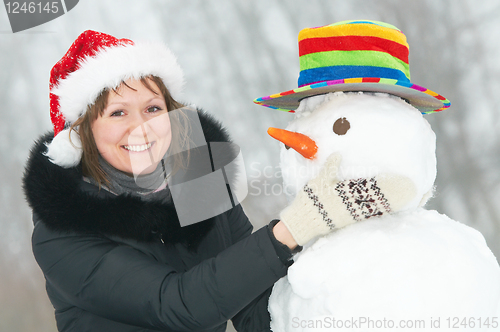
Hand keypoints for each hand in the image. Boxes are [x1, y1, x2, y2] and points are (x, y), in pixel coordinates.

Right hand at [280, 154, 415, 244]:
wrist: (304, 222)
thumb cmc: (311, 201)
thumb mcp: (319, 181)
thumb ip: (330, 167)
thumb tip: (338, 154)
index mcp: (350, 193)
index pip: (375, 188)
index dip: (392, 184)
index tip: (405, 179)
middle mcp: (357, 205)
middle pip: (384, 200)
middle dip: (402, 196)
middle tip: (420, 189)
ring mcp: (356, 214)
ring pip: (382, 208)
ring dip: (397, 204)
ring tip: (413, 199)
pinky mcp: (353, 220)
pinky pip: (372, 214)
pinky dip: (384, 211)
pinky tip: (394, 208)